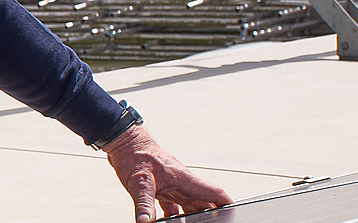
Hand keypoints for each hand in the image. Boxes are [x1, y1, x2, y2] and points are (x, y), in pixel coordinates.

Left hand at [101, 124, 231, 221]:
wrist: (123, 143)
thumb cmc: (134, 155)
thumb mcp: (140, 182)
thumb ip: (144, 204)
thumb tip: (145, 222)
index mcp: (184, 178)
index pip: (214, 192)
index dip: (227, 203)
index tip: (235, 214)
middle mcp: (181, 182)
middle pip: (204, 202)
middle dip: (211, 214)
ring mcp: (172, 185)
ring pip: (189, 205)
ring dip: (192, 216)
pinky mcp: (160, 188)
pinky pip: (172, 205)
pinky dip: (173, 216)